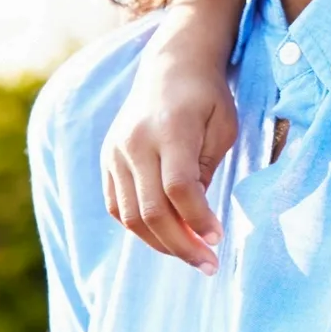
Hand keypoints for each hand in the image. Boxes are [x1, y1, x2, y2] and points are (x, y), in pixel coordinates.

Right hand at [101, 20, 240, 272]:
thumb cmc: (208, 97)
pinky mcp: (107, 160)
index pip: (180, 189)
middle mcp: (135, 144)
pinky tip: (167, 237)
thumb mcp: (222, 128)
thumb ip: (206, 170)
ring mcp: (115, 153)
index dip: (199, 220)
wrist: (172, 66)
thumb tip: (196, 219)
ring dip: (161, 243)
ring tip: (192, 256)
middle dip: (182, 244)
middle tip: (209, 265)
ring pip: (130, 214)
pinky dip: (140, 227)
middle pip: (152, 209)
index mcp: (169, 131)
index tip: (219, 240)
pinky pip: (117, 205)